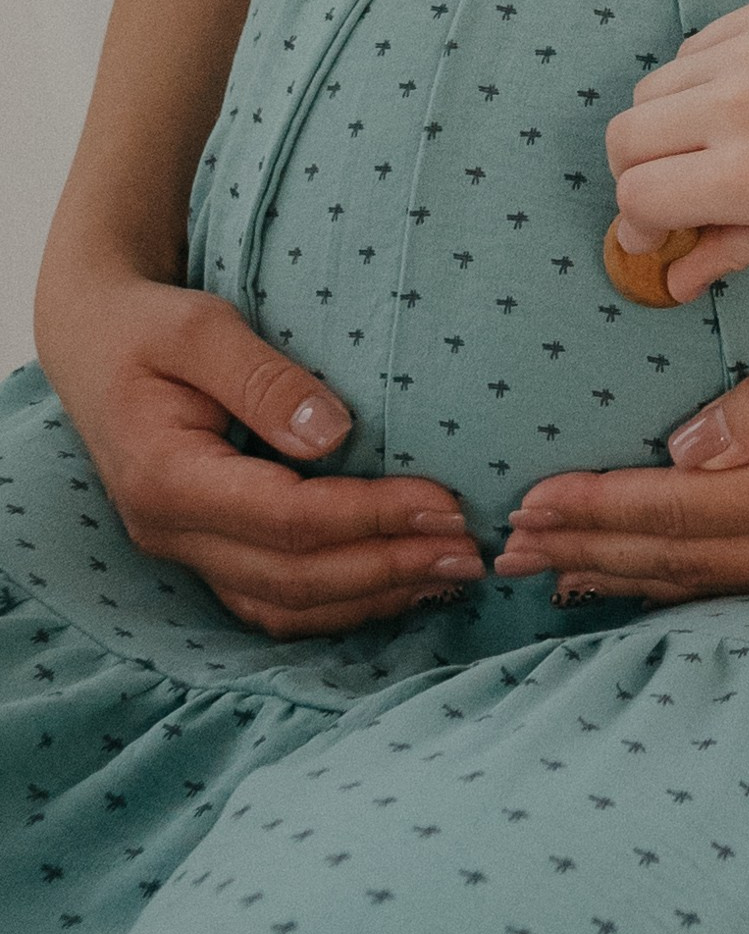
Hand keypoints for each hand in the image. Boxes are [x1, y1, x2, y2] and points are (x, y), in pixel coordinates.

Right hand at [39, 269, 483, 637]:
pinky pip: (274, 601)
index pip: (286, 519)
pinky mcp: (206, 553)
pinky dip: (340, 602)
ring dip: (372, 598)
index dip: (371, 517)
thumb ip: (264, 379)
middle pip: (292, 578)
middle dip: (388, 568)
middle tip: (469, 551)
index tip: (446, 503)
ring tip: (450, 575)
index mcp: (166, 477)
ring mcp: (185, 551)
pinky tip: (400, 582)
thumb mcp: (200, 327)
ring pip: (284, 607)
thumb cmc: (149, 327)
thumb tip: (333, 433)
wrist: (93, 344)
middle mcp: (170, 532)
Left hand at [494, 295, 748, 601]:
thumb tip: (678, 454)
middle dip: (590, 555)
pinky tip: (661, 589)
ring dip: (630, 582)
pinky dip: (692, 592)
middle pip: (682, 563)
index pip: (677, 510)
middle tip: (509, 554)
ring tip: (560, 581)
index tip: (529, 505)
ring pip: (713, 590)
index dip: (596, 510)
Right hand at [606, 0, 748, 291]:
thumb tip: (671, 281)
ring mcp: (747, 52)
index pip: (637, 195)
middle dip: (633, 172)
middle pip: (624, 137)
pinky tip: (740, 100)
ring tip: (707, 143)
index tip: (653, 231)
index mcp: (747, 175)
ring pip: (650, 89)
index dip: (635, 222)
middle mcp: (736, 108)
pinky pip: (692, 49)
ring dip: (662, 124)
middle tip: (669, 187)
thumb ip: (729, 253)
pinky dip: (696, 79)